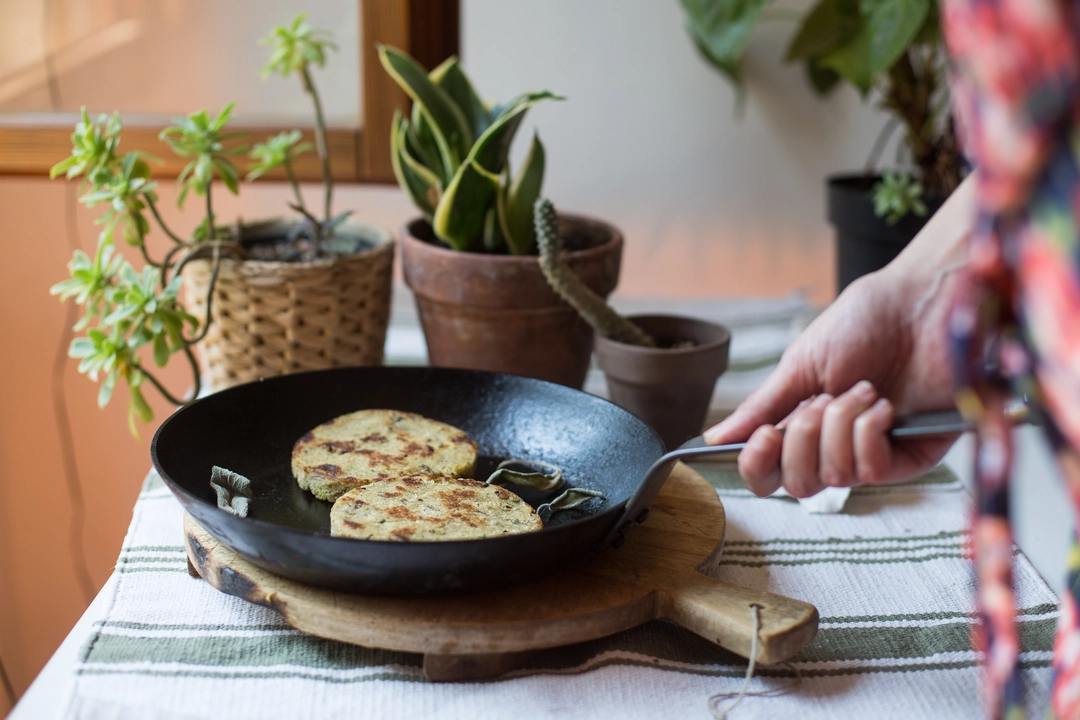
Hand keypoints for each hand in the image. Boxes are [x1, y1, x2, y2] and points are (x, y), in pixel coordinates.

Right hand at [704, 176, 975, 497]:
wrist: (921, 304)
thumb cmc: (866, 323)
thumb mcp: (801, 364)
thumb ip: (761, 407)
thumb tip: (715, 438)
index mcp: (802, 425)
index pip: (767, 474)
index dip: (757, 465)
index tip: (764, 435)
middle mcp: (834, 447)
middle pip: (796, 486)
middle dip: (801, 439)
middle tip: (822, 399)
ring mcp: (872, 454)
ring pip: (833, 477)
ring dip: (839, 426)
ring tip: (862, 389)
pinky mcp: (911, 457)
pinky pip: (871, 471)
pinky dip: (868, 432)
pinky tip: (882, 404)